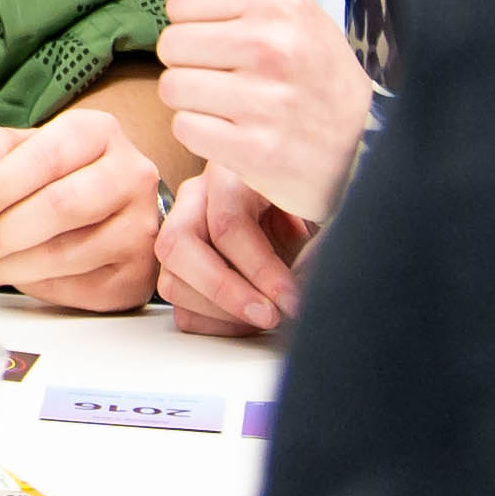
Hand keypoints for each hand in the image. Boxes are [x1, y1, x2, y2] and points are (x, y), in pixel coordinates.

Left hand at [0, 107, 164, 311]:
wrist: (113, 203)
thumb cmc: (61, 171)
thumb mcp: (24, 145)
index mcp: (100, 133)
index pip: (46, 158)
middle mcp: (132, 177)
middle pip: (61, 206)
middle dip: (2, 232)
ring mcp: (141, 228)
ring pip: (69, 254)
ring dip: (12, 266)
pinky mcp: (137, 274)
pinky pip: (79, 288)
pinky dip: (36, 286)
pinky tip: (13, 276)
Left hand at [154, 0, 373, 220]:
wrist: (364, 144)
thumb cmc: (317, 71)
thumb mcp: (290, 6)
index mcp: (279, 5)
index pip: (182, 2)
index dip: (192, 23)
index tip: (220, 38)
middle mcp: (272, 48)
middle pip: (171, 45)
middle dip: (190, 62)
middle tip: (226, 75)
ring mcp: (264, 101)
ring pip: (172, 88)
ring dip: (193, 100)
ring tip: (230, 103)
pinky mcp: (254, 150)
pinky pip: (185, 128)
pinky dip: (202, 134)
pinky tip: (233, 131)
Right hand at [158, 170, 311, 334]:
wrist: (309, 202)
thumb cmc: (314, 200)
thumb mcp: (322, 206)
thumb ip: (316, 238)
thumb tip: (310, 278)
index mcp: (231, 173)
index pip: (227, 224)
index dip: (260, 269)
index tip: (291, 299)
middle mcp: (196, 198)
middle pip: (178, 247)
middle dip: (225, 292)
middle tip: (269, 315)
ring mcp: (182, 232)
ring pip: (172, 281)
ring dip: (220, 312)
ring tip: (264, 318)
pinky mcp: (182, 268)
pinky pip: (180, 306)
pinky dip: (214, 323)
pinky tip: (248, 320)